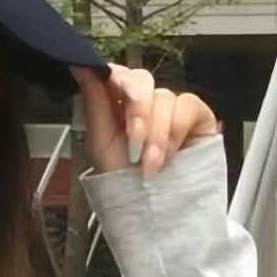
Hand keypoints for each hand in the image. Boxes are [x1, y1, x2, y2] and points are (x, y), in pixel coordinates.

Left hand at [70, 63, 221, 179]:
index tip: (112, 90)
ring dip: (156, 135)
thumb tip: (80, 64)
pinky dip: (176, 131)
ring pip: (164, 96)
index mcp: (118, 104)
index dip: (115, 78)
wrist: (155, 211)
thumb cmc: (125, 183)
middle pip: (141, 79)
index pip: (118, 74)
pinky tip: (170, 156)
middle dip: (137, 112)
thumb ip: (94, 102)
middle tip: (134, 143)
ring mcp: (171, 108)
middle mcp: (145, 102)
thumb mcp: (101, 143)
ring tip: (150, 166)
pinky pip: (188, 105)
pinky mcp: (196, 116)